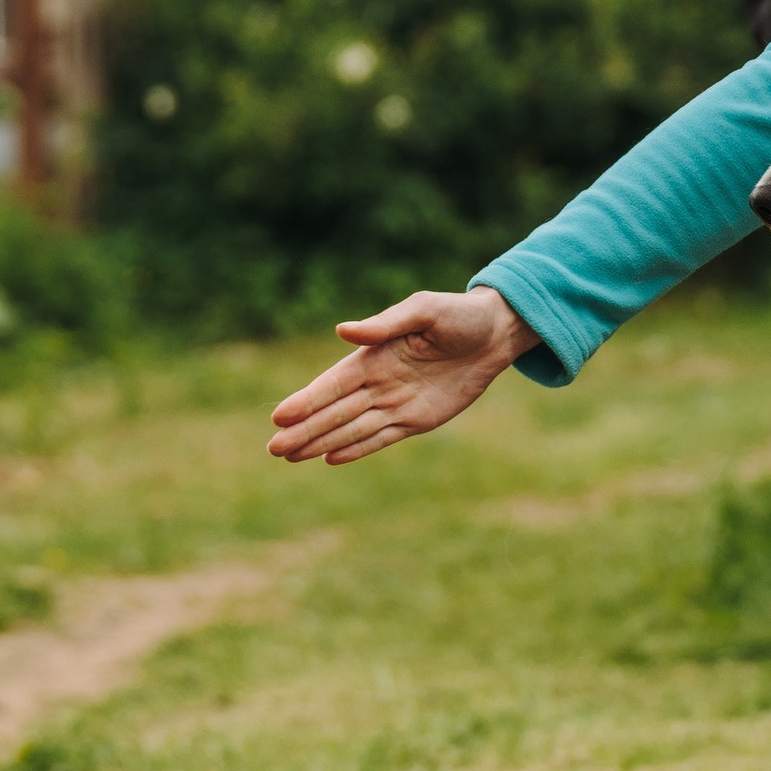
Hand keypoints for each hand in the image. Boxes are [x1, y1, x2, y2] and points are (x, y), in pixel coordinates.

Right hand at [267, 287, 537, 466]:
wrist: (496, 333)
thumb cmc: (458, 314)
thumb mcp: (424, 311)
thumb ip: (385, 325)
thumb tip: (344, 331)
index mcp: (375, 355)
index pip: (334, 383)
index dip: (307, 400)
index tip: (280, 416)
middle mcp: (379, 382)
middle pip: (335, 412)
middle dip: (305, 430)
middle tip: (274, 448)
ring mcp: (397, 403)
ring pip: (353, 429)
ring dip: (322, 442)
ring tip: (291, 456)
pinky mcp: (418, 419)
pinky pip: (382, 438)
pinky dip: (357, 449)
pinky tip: (330, 459)